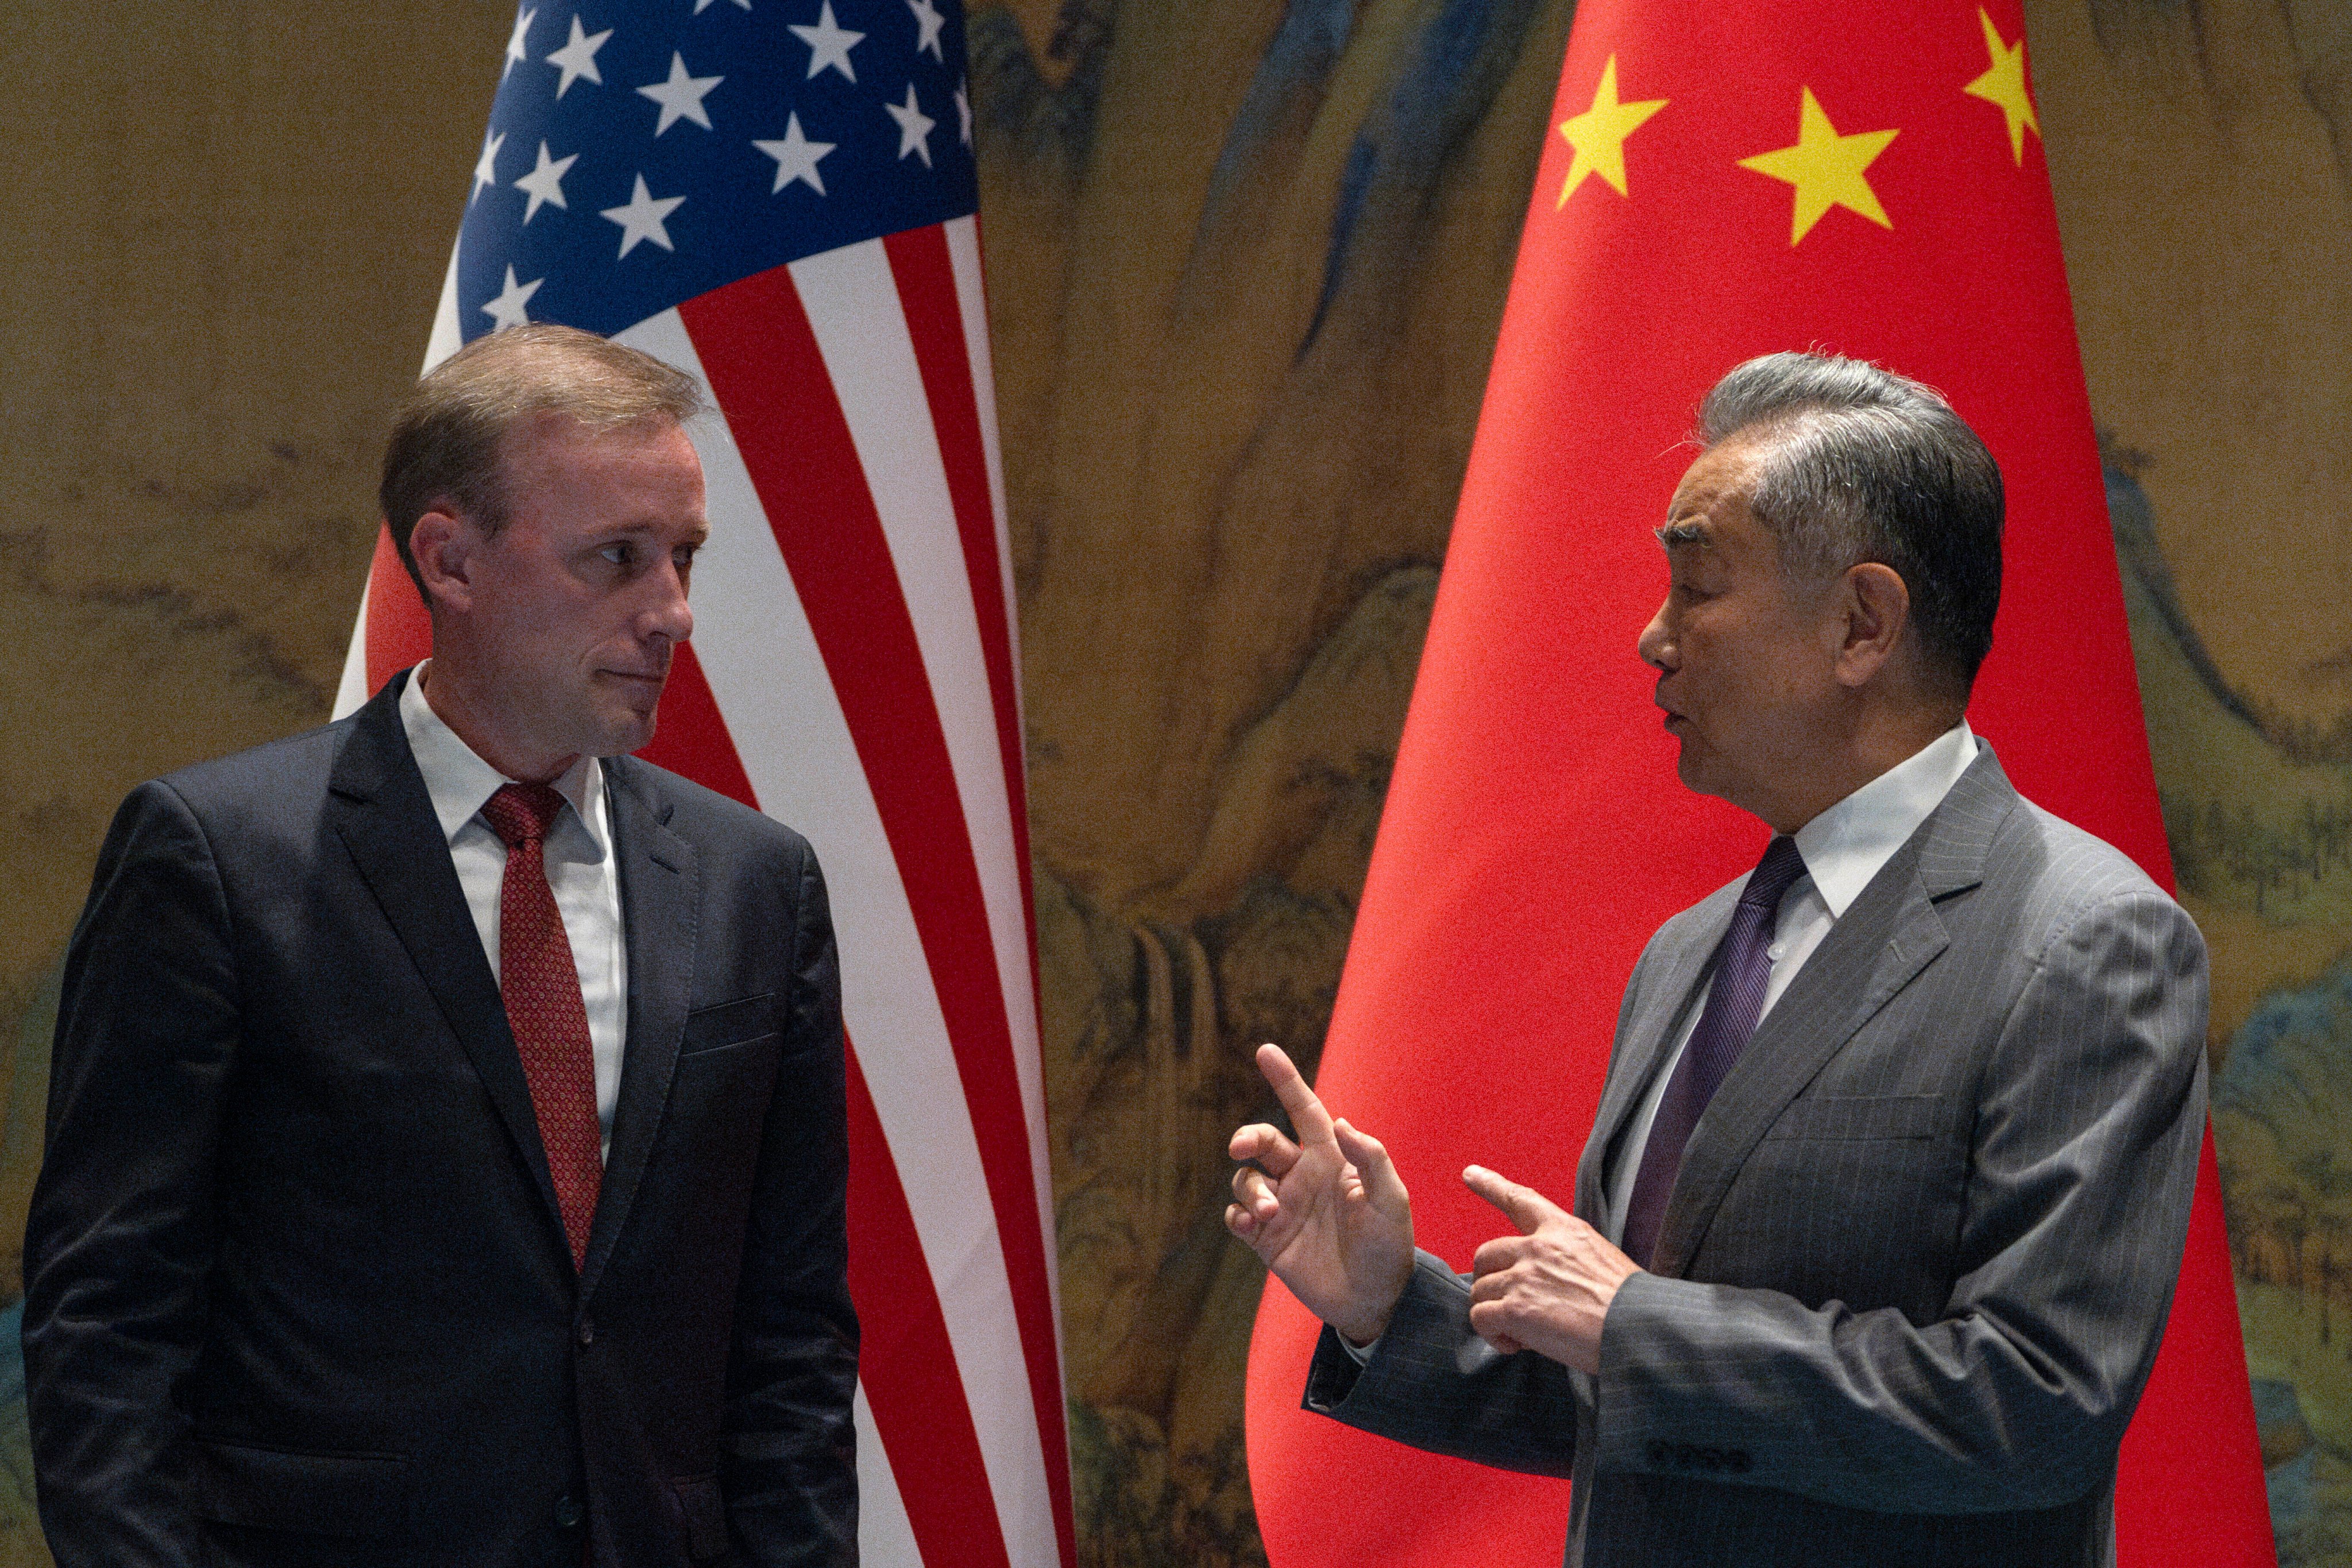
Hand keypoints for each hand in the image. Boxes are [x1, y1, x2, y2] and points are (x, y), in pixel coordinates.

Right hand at [1225, 1044, 1414, 1345]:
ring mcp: (1283, 1207)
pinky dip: (1236, 1215)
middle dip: (1248, 1137)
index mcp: (1331, 1158)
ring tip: (1268, 1212)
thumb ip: (1370, 1159)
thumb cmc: (1389, 1246)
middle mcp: (1302, 1176)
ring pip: (1247, 1179)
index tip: (1265, 1051)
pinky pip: (1238, 1215)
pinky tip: (1249, 1224)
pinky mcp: (1267, 1239)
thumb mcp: (1391, 1201)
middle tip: (1242, 1148)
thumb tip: (1341, 1121)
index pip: (1305, 1110)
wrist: (1376, 1299)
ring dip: (1250, 1189)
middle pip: (1264, 1141)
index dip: (1286, 1080)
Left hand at [1464, 1165, 1639, 1373]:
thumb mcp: (1601, 1259)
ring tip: (1517, 1332)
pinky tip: (1513, 1344)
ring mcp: (1523, 1277)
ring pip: (1479, 1289)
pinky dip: (1491, 1335)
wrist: (1637, 1328)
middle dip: (1489, 1280)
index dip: (1491, 1185)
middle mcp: (1537, 1247)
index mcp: (1563, 1230)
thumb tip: (1542, 1285)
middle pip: (1486, 1254)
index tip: (1470, 1173)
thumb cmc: (1629, 1303)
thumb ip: (1565, 1259)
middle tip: (1507, 1304)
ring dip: (1492, 1312)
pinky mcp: (1516, 1309)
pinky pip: (1480, 1317)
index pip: (1521, 1200)